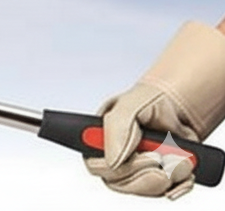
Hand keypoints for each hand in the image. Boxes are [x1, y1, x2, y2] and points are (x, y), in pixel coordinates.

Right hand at [84, 22, 224, 199]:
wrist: (196, 100)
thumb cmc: (157, 96)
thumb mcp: (131, 104)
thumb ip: (115, 128)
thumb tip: (110, 161)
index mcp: (103, 136)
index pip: (94, 163)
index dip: (111, 168)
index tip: (135, 160)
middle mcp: (121, 155)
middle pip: (117, 183)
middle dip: (143, 177)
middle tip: (163, 162)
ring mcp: (144, 167)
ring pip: (143, 191)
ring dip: (165, 180)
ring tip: (180, 160)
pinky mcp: (167, 176)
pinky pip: (167, 194)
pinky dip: (179, 187)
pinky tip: (185, 170)